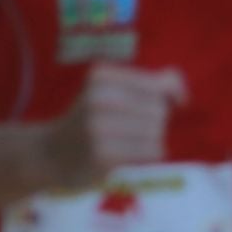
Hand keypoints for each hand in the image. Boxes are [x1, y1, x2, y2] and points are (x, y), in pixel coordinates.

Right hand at [43, 65, 185, 194]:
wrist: (49, 154)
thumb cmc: (89, 120)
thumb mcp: (109, 90)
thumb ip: (151, 83)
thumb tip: (182, 93)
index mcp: (100, 76)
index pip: (157, 83)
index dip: (173, 94)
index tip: (174, 103)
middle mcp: (98, 98)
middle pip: (159, 110)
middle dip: (155, 122)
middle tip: (132, 129)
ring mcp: (98, 127)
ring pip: (156, 132)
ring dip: (152, 141)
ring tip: (128, 143)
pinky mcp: (103, 154)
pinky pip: (151, 151)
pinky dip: (147, 155)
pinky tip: (127, 155)